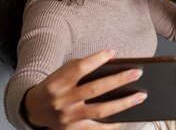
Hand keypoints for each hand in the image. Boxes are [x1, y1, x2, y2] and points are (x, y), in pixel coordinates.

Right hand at [23, 49, 145, 129]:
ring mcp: (67, 118)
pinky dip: (112, 125)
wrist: (35, 109)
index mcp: (58, 82)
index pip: (78, 68)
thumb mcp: (63, 73)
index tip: (112, 52)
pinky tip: (126, 117)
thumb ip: (82, 68)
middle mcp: (62, 100)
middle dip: (118, 80)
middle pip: (94, 89)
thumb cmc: (57, 85)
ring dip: (123, 104)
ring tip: (141, 96)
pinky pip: (96, 129)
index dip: (96, 59)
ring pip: (99, 111)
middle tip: (138, 73)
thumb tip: (113, 66)